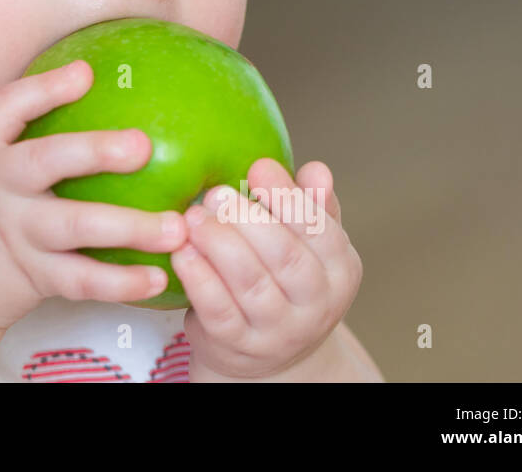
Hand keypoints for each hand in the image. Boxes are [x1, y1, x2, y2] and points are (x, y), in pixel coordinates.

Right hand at [0, 59, 188, 331]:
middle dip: (93, 152)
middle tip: (143, 145)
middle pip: (44, 163)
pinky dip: (120, 283)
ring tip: (177, 226)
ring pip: (74, 227)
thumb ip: (9, 129)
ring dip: (129, 227)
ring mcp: (14, 232)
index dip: (43, 90)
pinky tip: (158, 276)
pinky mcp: (30, 276)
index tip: (84, 74)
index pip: (4, 109)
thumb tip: (81, 76)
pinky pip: (80, 280)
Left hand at [170, 158, 362, 379]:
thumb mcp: (309, 247)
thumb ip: (313, 208)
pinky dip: (198, 278)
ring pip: (250, 284)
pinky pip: (218, 311)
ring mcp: (278, 333)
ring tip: (193, 216)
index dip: (289, 198)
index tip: (258, 167)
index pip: (321, 232)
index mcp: (340, 272)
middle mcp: (316, 307)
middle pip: (285, 258)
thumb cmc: (284, 282)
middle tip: (215, 193)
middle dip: (248, 219)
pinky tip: (181, 252)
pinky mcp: (238, 347)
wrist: (264, 355)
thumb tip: (317, 170)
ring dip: (218, 244)